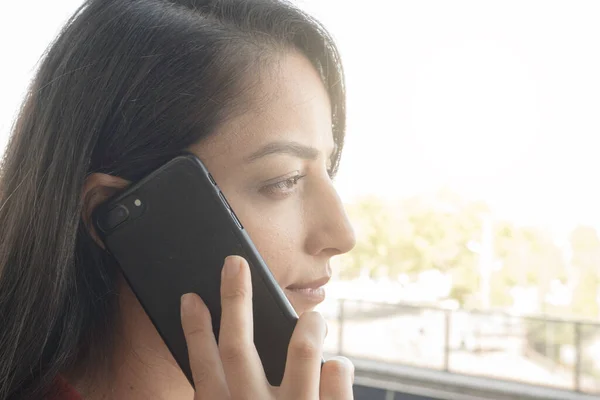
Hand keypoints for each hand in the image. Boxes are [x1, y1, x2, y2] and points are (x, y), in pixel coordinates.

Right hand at [180, 255, 353, 398]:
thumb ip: (232, 398)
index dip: (195, 330)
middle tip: (234, 264)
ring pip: (302, 352)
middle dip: (234, 300)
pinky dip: (337, 368)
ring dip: (307, 328)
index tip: (191, 298)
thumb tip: (229, 356)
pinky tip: (335, 366)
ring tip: (313, 320)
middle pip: (237, 347)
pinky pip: (337, 378)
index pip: (203, 367)